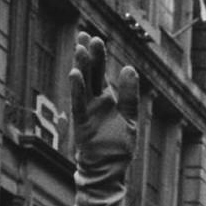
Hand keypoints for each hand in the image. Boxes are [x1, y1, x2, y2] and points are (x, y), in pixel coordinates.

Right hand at [70, 36, 138, 184]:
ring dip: (81, 67)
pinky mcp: (82, 124)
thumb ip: (130, 95)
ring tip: (81, 49)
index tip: (95, 38)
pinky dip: (77, 89)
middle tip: (86, 36)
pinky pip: (79, 104)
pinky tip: (75, 73)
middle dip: (88, 56)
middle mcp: (94, 102)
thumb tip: (129, 67)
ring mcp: (87, 112)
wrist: (110, 169)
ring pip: (83, 86)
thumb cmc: (118, 146)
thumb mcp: (130, 118)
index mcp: (106, 99)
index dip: (98, 57)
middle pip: (90, 74)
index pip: (100, 73)